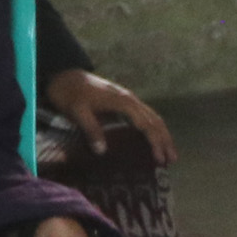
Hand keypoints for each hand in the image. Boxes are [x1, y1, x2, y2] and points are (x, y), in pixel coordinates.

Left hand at [44, 69, 175, 163]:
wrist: (65, 75)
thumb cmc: (70, 94)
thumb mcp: (77, 112)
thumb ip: (91, 130)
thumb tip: (102, 152)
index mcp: (123, 102)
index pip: (146, 125)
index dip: (155, 143)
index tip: (159, 159)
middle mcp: (131, 100)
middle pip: (155, 121)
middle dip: (165, 141)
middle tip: (171, 161)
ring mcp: (129, 99)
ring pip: (153, 117)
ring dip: (163, 134)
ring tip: (169, 153)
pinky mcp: (125, 100)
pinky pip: (146, 115)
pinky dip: (154, 128)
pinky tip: (154, 138)